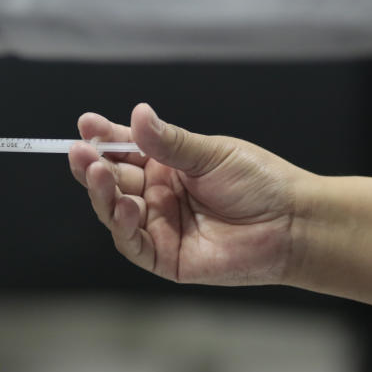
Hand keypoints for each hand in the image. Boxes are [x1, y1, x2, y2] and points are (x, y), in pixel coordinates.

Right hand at [69, 103, 308, 286]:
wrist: (293, 223)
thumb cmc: (259, 183)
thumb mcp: (210, 153)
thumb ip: (169, 141)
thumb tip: (137, 114)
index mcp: (165, 165)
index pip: (124, 149)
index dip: (103, 138)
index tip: (86, 124)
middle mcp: (156, 194)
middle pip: (111, 180)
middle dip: (92, 164)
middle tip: (79, 151)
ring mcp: (158, 225)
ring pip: (114, 210)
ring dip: (100, 192)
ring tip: (94, 172)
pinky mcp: (164, 256)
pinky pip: (133, 242)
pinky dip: (123, 225)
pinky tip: (125, 206)